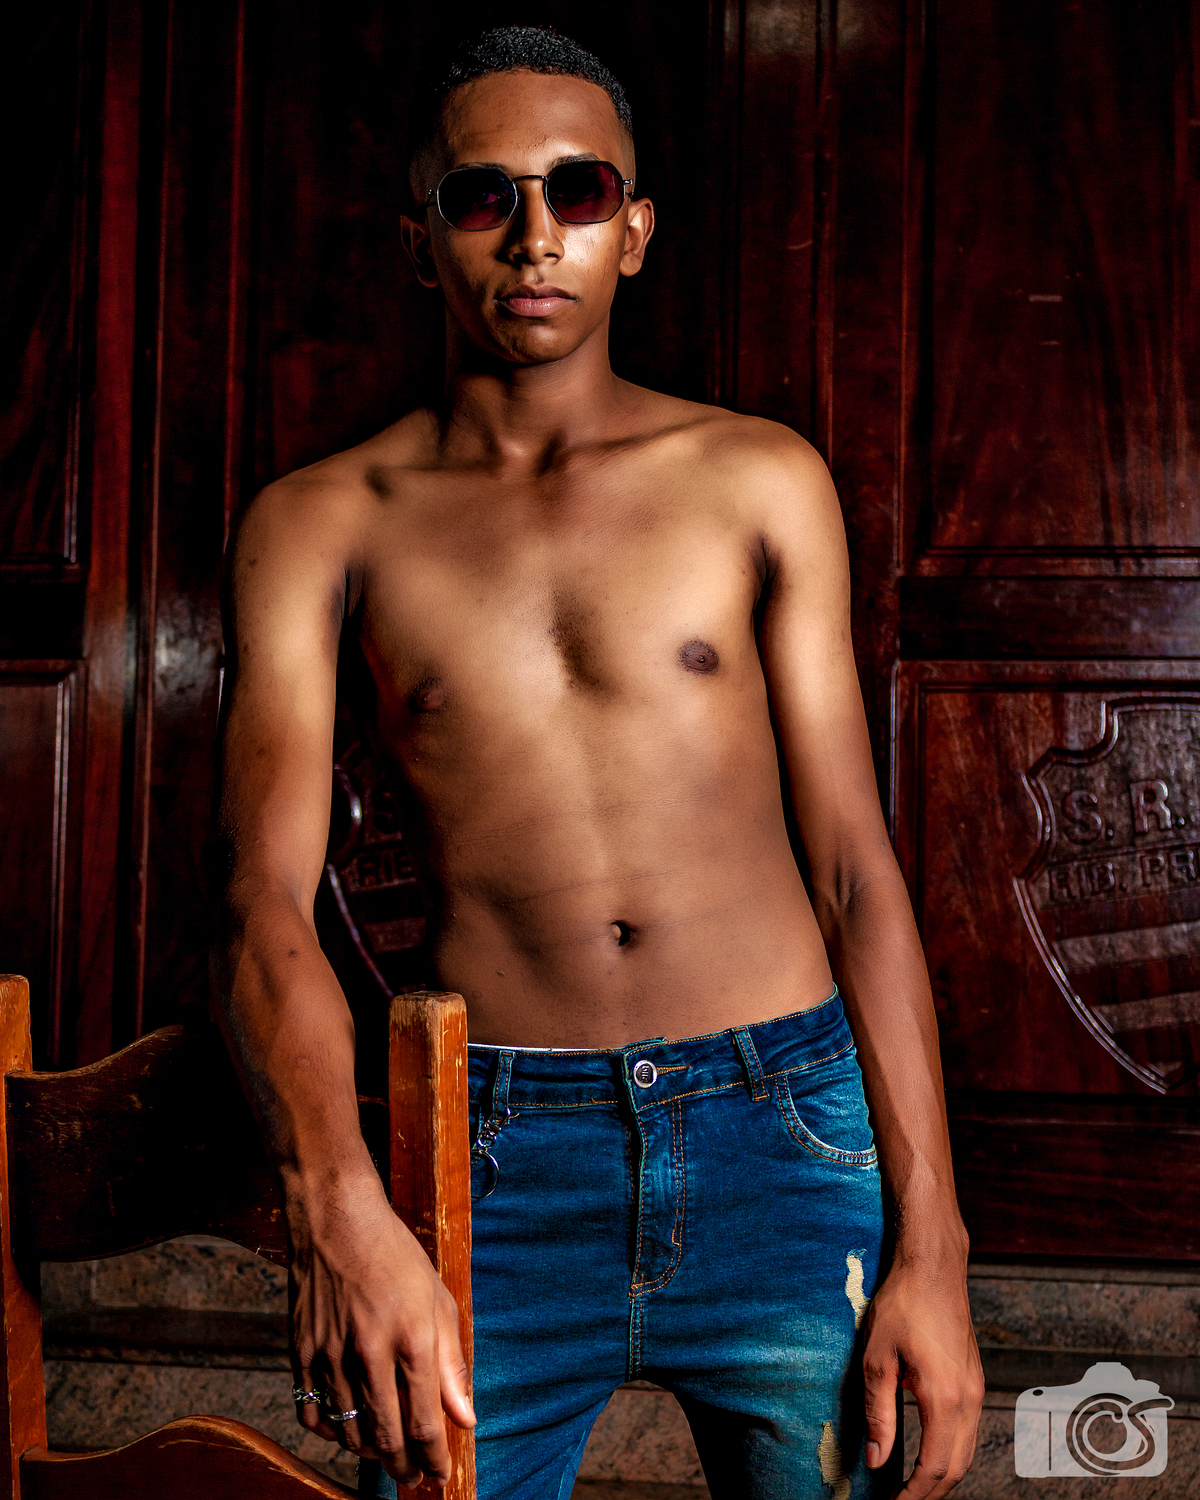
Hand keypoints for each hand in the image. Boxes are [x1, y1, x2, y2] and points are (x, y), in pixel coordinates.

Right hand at [287, 1174, 475, 1487]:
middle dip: (403, 1468)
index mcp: (412, 1338)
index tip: (439, 1474)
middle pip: (386, 1438)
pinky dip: (330, 1432)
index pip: (425, 1424)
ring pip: (348, 1432)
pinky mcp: (302, 1351)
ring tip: (385, 1455)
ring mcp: (331, 1354)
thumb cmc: (395, 1256)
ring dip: (369, 1453)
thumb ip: (452, 1364)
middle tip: (412, 1477)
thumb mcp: (438, 1301)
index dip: (434, 1460)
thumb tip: (466, 1419)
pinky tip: (345, 1430)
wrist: (338, 1220)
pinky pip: (312, 1413)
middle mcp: (371, 1352)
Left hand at [861, 1246, 983, 1498]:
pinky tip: (928, 1453)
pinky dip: (950, 1453)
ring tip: (910, 1486)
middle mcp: (969, 1400)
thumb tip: (876, 1458)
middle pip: (956, 1469)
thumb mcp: (877, 1358)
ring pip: (966, 1453)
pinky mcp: (974, 1380)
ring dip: (942, 1476)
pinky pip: (968, 1432)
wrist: (934, 1266)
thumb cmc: (903, 1303)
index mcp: (945, 1398)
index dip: (913, 1496)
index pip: (934, 1469)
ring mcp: (976, 1390)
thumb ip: (878, 1413)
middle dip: (929, 1493)